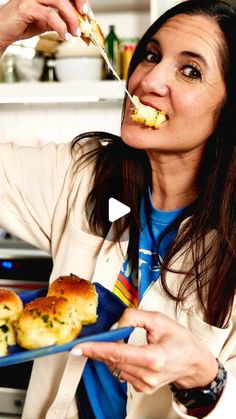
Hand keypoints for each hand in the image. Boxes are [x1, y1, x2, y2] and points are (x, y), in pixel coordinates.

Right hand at [0, 0, 90, 50]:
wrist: (3, 31)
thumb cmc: (23, 24)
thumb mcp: (47, 21)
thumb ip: (61, 20)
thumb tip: (78, 25)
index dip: (80, 0)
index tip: (88, 14)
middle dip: (79, 5)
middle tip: (85, 21)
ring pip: (60, 1)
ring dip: (71, 18)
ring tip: (75, 32)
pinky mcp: (26, 8)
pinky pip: (49, 15)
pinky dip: (60, 26)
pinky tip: (64, 36)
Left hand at [72, 308, 217, 393]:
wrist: (193, 362)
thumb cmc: (180, 340)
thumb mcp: (159, 319)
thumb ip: (134, 317)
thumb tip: (115, 325)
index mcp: (154, 358)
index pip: (118, 353)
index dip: (96, 349)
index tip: (79, 347)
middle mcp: (148, 375)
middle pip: (112, 361)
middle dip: (97, 349)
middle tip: (84, 342)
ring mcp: (145, 385)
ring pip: (115, 367)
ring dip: (109, 354)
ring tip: (115, 342)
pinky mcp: (143, 389)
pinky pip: (121, 373)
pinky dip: (118, 361)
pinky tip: (125, 353)